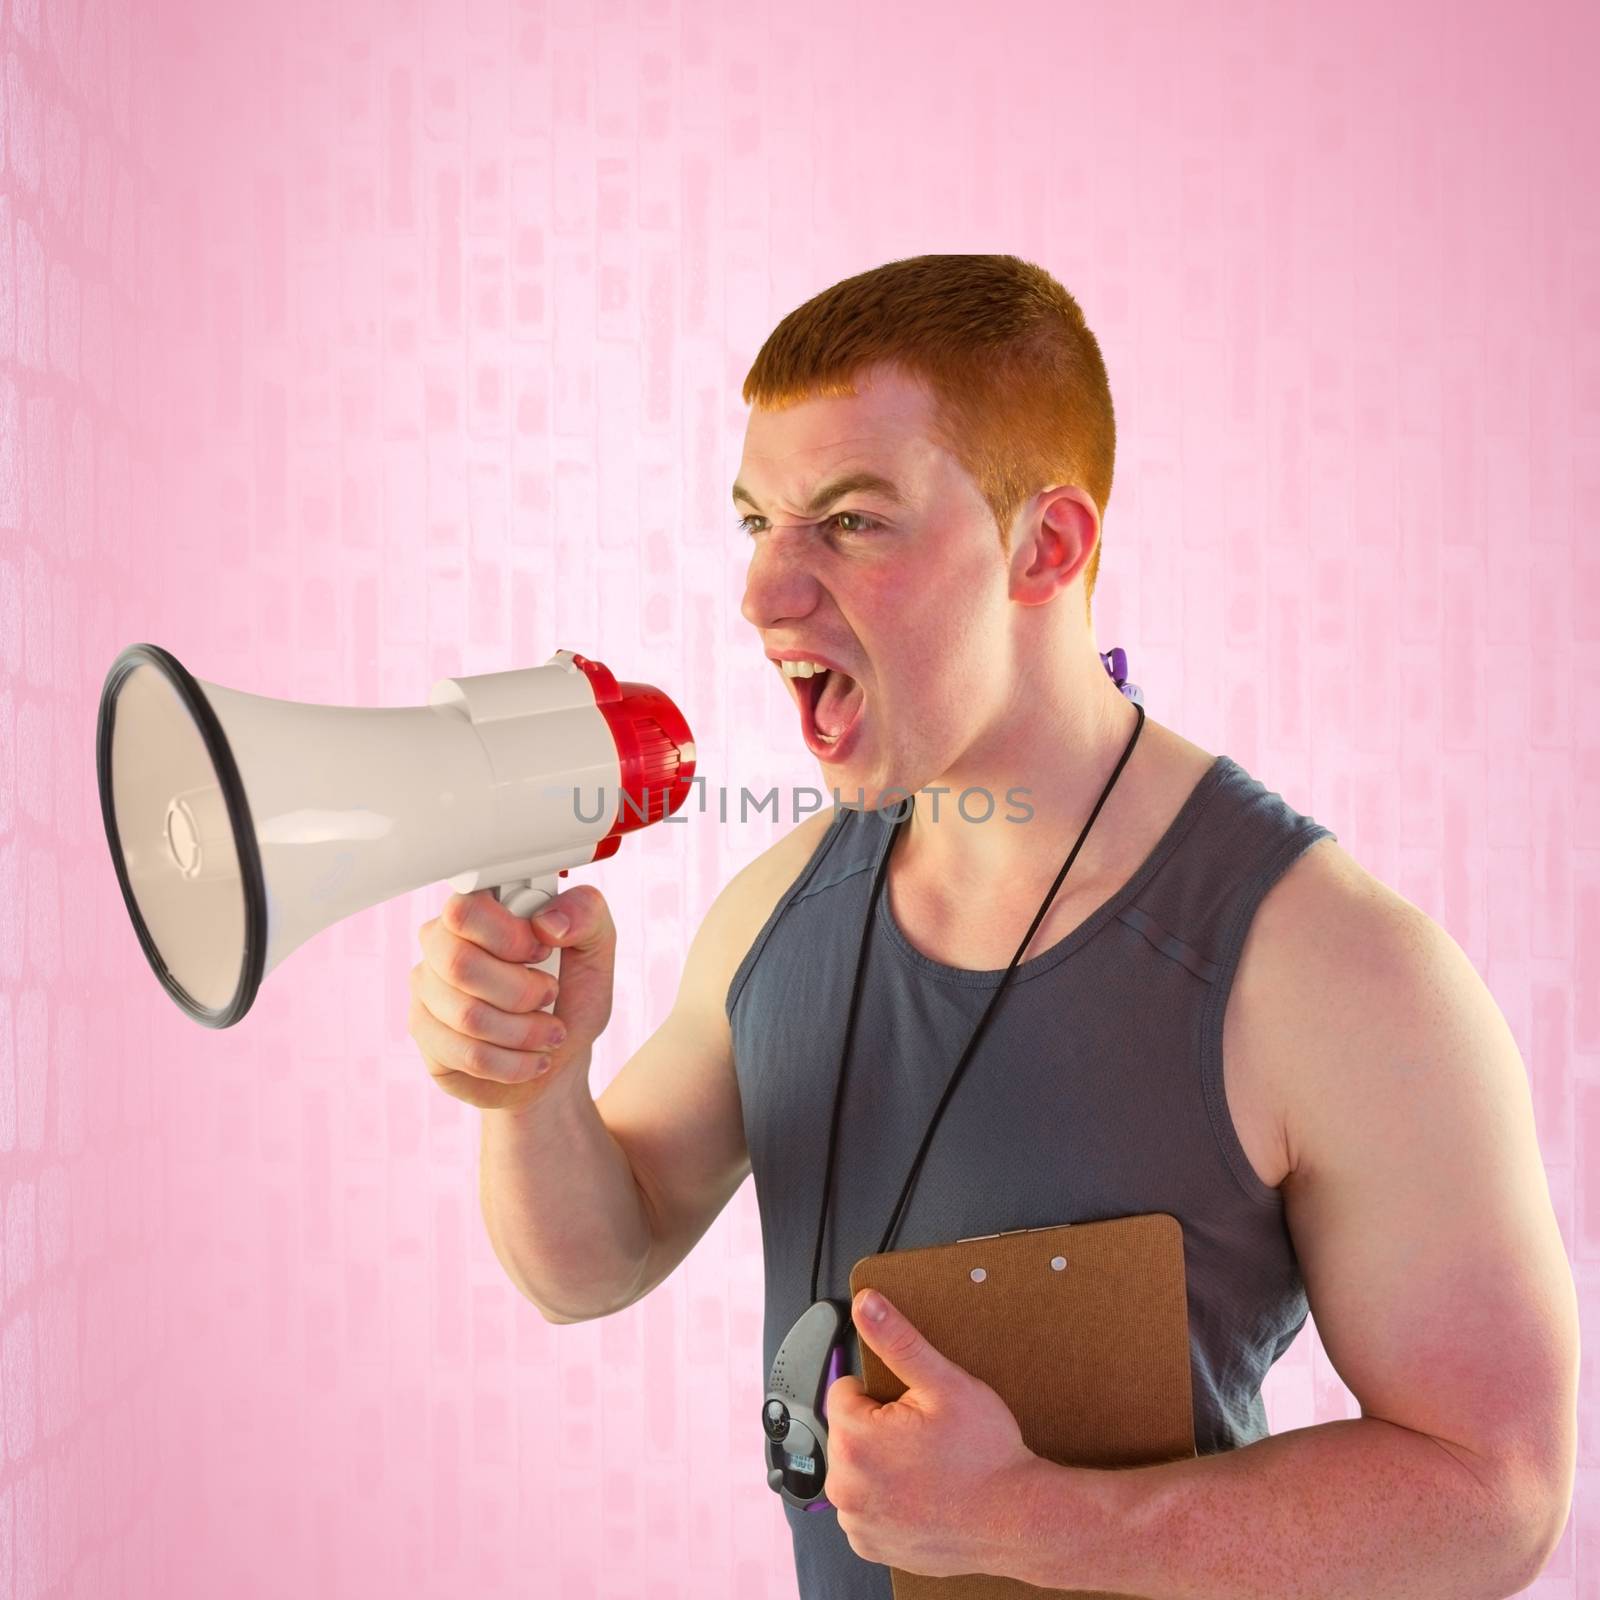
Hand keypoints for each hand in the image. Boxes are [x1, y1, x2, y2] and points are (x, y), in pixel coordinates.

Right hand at [408, 884, 615, 1111]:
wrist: (559, 1058)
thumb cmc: (571, 996)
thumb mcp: (595, 949)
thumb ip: (586, 913)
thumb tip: (548, 921)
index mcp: (478, 913)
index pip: (463, 910)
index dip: (508, 937)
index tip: (541, 952)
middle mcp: (441, 947)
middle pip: (459, 964)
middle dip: (522, 991)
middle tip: (550, 994)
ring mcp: (427, 993)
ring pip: (467, 1016)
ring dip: (525, 1031)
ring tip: (550, 1032)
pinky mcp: (426, 1038)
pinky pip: (467, 1055)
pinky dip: (514, 1063)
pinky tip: (532, 1059)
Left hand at [824, 1288, 1041, 1578]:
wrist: (1018, 1520)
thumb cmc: (986, 1457)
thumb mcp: (945, 1384)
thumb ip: (898, 1339)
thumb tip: (866, 1304)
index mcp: (855, 1439)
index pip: (843, 1391)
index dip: (881, 1394)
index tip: (913, 1410)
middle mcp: (846, 1486)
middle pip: (846, 1431)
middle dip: (878, 1428)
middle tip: (925, 1439)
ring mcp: (856, 1521)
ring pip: (854, 1468)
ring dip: (879, 1465)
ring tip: (925, 1469)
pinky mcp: (869, 1545)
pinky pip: (864, 1506)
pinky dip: (884, 1500)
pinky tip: (919, 1496)